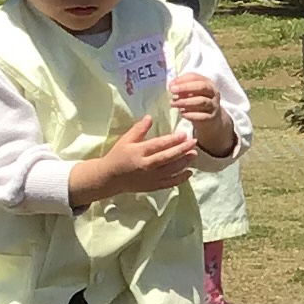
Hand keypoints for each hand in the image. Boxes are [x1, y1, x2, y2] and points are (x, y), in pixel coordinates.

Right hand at [72, 116, 198, 203]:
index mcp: (139, 152)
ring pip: (171, 170)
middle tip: (194, 142)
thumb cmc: (118, 156)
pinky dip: (180, 179)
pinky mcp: (153, 186)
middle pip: (168, 157)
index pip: (159, 145)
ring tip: (194, 154)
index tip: (184, 134)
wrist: (109, 178)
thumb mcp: (125, 140)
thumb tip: (150, 117)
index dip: (173, 139)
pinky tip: (189, 172)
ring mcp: (151, 177)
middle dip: (182, 149)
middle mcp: (146, 165)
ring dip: (184, 162)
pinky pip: (170, 183)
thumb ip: (138, 129)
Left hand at [171, 69, 234, 153]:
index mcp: (208, 83)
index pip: (195, 77)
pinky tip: (182, 113)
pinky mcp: (211, 117)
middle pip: (202, 87)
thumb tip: (172, 85)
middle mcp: (213, 93)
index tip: (171, 85)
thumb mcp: (193, 92)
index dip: (182, 80)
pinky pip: (201, 116)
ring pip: (201, 101)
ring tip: (173, 103)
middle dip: (186, 88)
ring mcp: (213, 105)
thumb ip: (183, 87)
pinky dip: (190, 114)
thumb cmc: (198, 101)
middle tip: (172, 91)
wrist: (211, 119)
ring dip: (185, 102)